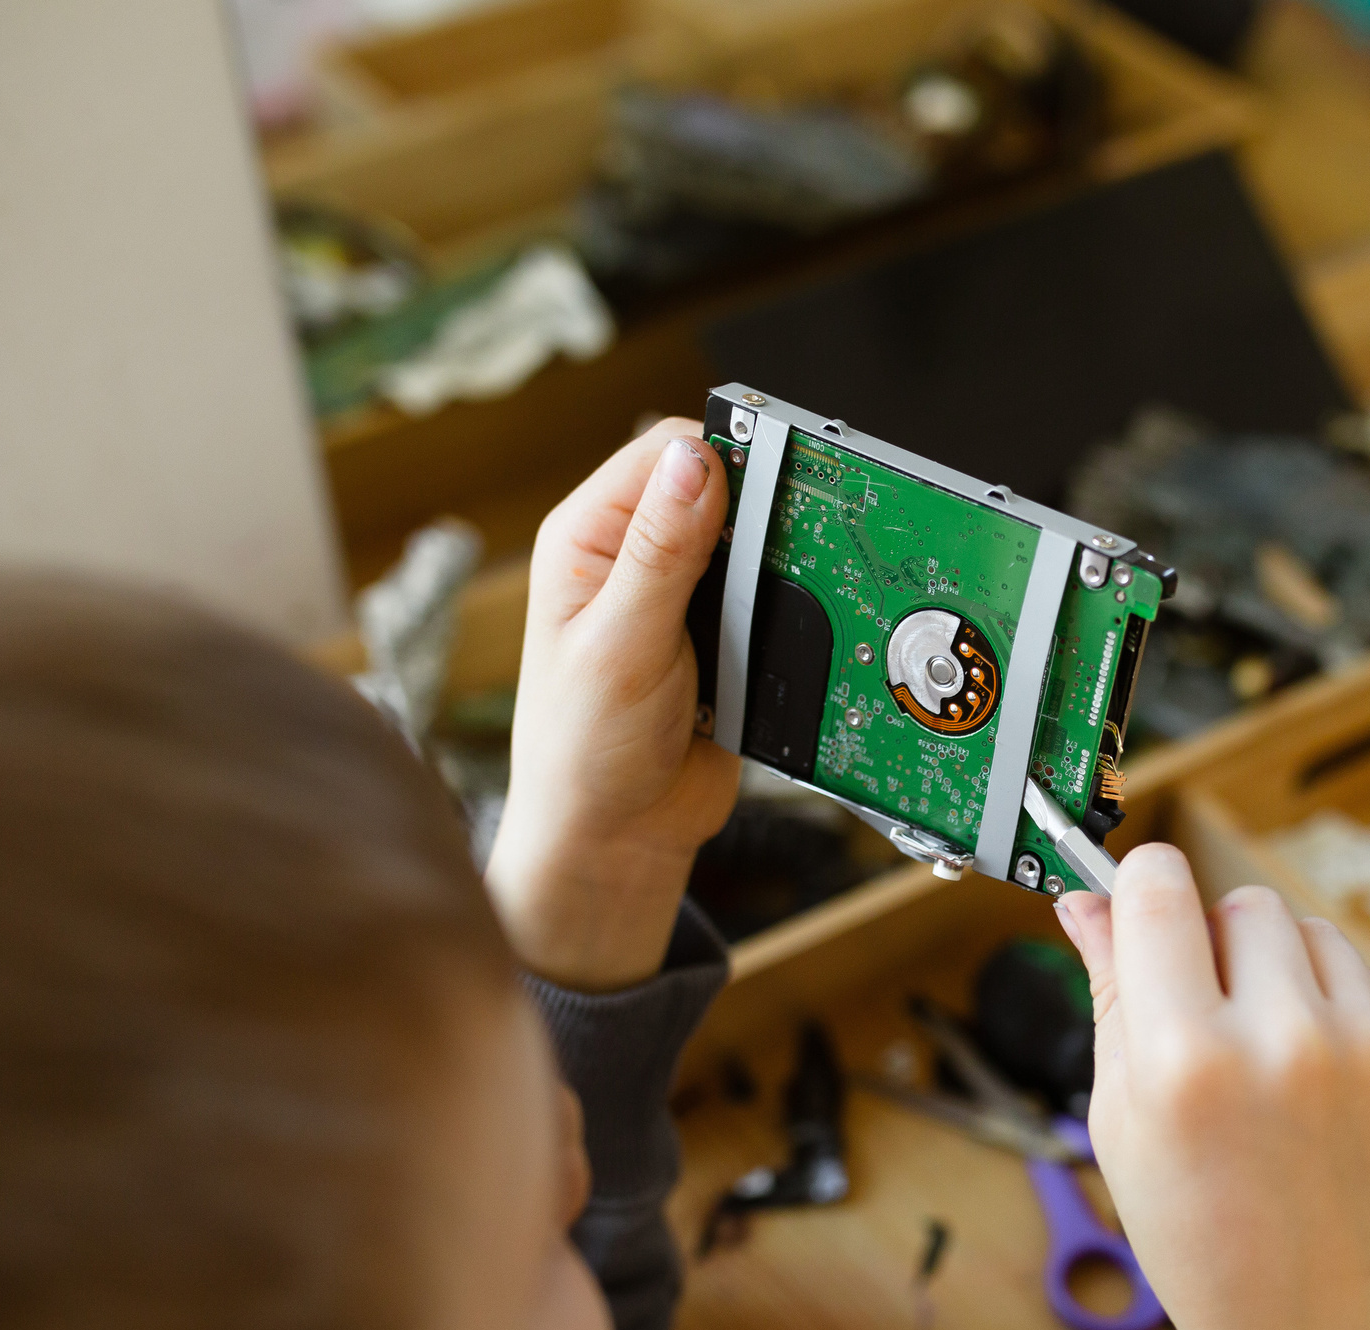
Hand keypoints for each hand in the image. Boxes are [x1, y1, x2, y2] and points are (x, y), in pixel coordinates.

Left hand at [487, 421, 741, 988]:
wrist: (620, 837)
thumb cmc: (586, 753)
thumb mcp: (623, 644)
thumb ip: (662, 551)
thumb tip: (697, 459)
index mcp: (588, 538)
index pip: (667, 452)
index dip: (725, 455)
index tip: (779, 474)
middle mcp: (631, 556)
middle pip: (718, 488)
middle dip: (758, 512)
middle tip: (783, 550)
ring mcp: (678, 595)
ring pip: (751, 541)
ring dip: (771, 566)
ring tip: (767, 607)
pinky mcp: (719, 634)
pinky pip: (767, 595)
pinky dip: (781, 607)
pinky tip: (773, 635)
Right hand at [1057, 846, 1369, 1329]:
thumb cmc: (1201, 1237)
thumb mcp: (1121, 1122)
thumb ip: (1109, 996)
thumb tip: (1084, 898)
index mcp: (1186, 1059)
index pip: (1160, 888)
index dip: (1140, 890)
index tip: (1141, 910)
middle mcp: (1283, 1039)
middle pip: (1241, 904)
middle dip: (1215, 944)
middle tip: (1207, 1024)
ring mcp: (1367, 1046)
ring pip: (1308, 932)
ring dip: (1280, 973)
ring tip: (1268, 1064)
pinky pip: (1364, 979)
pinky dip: (1335, 1011)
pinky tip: (1319, 1090)